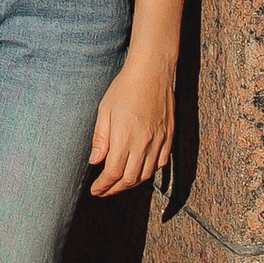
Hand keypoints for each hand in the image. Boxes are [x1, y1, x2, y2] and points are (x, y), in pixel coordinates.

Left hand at [88, 51, 175, 196]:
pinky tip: (140, 170)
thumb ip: (100, 138)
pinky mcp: (169, 137)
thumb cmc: (125, 88)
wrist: (152, 71)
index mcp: (124, 137)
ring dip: (131, 182)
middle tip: (104, 190)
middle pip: (129, 179)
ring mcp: (159, 141)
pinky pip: (160, 164)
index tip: (96, 190)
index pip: (113, 173)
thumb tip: (95, 161)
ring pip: (146, 175)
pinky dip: (149, 172)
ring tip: (119, 183)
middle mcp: (143, 143)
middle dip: (114, 189)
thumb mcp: (105, 110)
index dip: (103, 186)